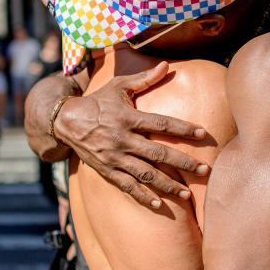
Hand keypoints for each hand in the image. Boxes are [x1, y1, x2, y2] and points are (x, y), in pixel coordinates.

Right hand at [54, 62, 209, 207]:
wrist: (65, 121)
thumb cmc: (97, 101)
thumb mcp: (118, 86)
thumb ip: (144, 79)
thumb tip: (165, 65)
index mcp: (128, 118)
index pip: (161, 124)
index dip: (183, 129)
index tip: (203, 134)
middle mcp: (123, 139)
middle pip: (158, 154)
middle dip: (183, 163)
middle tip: (205, 170)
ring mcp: (115, 158)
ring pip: (145, 175)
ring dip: (167, 185)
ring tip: (187, 194)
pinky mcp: (107, 171)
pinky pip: (127, 187)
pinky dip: (143, 197)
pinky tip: (160, 205)